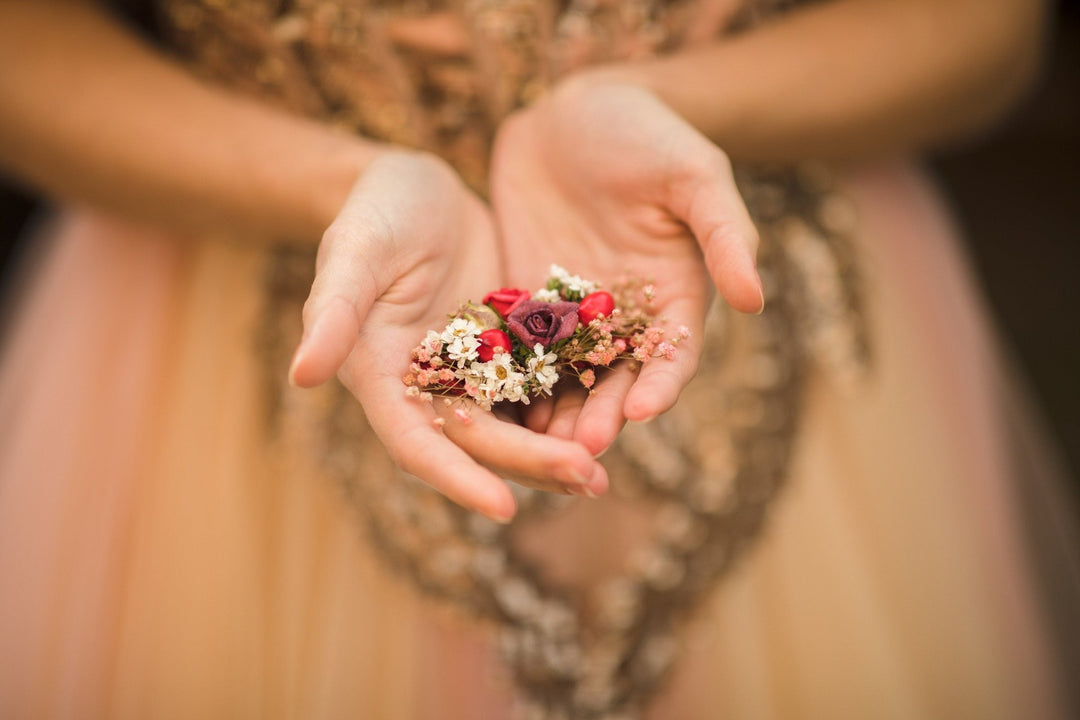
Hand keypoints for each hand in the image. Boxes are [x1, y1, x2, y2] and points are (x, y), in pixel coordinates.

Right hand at [288, 151, 608, 521]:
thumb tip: (302, 376)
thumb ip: (333, 312)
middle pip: (483, 442)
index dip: (458, 479)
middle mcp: (433, 388)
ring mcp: (478, 370)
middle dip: (532, 466)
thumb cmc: (373, 214)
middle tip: (589, 479)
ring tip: (604, 472)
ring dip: (559, 450)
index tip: (504, 510)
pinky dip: (575, 403)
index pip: (418, 445)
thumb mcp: (353, 252)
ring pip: (520, 423)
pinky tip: (614, 414)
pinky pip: (547, 382)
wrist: (419, 185)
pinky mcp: (515, 346)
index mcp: (386, 379)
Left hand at [490, 78, 761, 455]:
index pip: (673, 355)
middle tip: (581, 448)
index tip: (643, 410)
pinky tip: (489, 403)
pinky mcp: (524, 305)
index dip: (661, 385)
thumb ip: (724, 233)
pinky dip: (509, 380)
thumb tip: (756, 300)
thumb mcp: (693, 174)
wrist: (572, 111)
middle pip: (615, 381)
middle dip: (600, 416)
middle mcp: (624, 317)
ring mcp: (571, 316)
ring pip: (564, 379)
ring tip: (535, 445)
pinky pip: (517, 350)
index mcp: (673, 296)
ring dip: (554, 414)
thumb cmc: (645, 134)